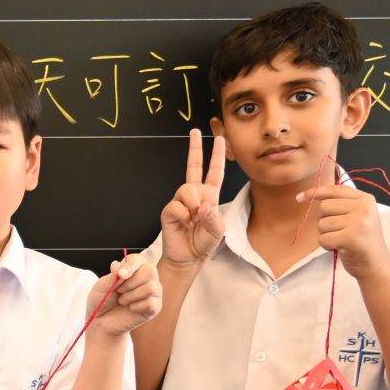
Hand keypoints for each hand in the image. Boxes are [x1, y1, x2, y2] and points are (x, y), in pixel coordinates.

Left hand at [87, 253, 161, 336]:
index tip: (120, 274)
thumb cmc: (102, 301)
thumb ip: (112, 276)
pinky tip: (130, 308)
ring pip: (151, 287)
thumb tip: (117, 264)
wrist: (101, 321)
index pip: (139, 259)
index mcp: (134, 269)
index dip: (131, 265)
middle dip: (131, 282)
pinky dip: (136, 306)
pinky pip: (151, 303)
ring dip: (132, 295)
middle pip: (150, 271)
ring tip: (123, 301)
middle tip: (119, 291)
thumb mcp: (102, 286)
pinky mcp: (155, 307)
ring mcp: (153, 293)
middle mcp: (147, 278)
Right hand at [159, 128, 226, 267]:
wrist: (188, 258)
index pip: (214, 171)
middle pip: (194, 166)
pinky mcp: (169, 210)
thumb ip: (212, 215)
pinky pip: (177, 205)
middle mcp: (194, 195)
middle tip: (195, 131)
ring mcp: (180, 201)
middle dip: (195, 148)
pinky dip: (183, 216)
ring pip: (187, 188)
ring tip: (194, 220)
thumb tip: (201, 205)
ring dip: (193, 205)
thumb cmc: (204, 243)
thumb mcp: (217, 229)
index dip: (217, 155)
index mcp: (209, 195)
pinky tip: (184, 224)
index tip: (220, 139)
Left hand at [300, 183, 389, 279]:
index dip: (314, 192)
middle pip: (324, 207)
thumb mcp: (357, 216)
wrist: (376, 265)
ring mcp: (358, 222)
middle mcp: (363, 207)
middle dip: (324, 221)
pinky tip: (340, 248)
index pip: (334, 189)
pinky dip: (327, 245)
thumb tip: (309, 194)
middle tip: (338, 231)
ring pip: (322, 223)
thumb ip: (340, 203)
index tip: (299, 198)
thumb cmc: (362, 240)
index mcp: (366, 199)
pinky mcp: (350, 237)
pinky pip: (323, 238)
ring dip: (326, 235)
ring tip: (341, 240)